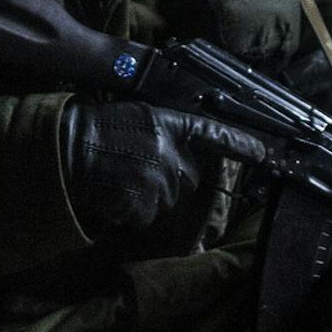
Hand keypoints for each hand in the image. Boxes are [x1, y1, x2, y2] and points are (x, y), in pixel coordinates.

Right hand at [59, 99, 268, 237]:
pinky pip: (146, 215)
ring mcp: (159, 181)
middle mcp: (170, 153)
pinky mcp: (145, 204)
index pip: (212, 134)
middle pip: (189, 177)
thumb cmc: (97, 130)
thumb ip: (165, 131)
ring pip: (167, 199)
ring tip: (121, 178)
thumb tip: (182, 150)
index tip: (263, 154)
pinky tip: (115, 193)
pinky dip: (132, 210)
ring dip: (148, 195)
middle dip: (170, 177)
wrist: (68, 150)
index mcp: (168, 125)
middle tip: (138, 167)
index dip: (239, 145)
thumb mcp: (137, 117)